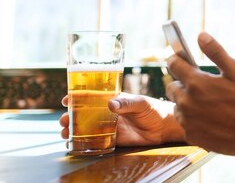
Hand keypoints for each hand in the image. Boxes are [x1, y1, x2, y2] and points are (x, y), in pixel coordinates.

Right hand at [59, 93, 184, 145]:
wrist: (164, 127)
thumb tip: (110, 104)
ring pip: (86, 127)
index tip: (66, 100)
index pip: (92, 97)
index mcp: (113, 99)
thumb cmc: (154, 109)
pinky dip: (84, 142)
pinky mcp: (114, 139)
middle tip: (63, 121)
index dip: (77, 97)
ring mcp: (109, 126)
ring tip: (64, 133)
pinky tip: (74, 145)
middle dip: (70, 116)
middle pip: (84, 113)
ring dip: (73, 130)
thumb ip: (127, 103)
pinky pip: (96, 140)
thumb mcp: (141, 103)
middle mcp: (108, 112)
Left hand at [166, 32, 234, 156]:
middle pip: (171, 87)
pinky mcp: (191, 136)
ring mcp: (187, 121)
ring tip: (208, 103)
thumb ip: (216, 52)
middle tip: (201, 84)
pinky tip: (211, 118)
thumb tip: (200, 35)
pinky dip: (193, 119)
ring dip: (187, 102)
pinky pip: (185, 123)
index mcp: (196, 83)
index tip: (181, 59)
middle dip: (182, 83)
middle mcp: (186, 102)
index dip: (177, 59)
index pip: (173, 64)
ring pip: (177, 106)